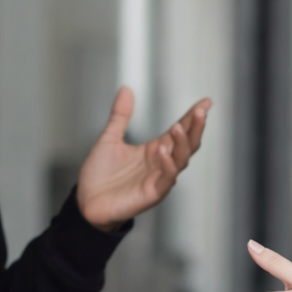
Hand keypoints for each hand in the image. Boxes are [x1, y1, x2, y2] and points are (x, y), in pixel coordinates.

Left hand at [76, 86, 211, 231]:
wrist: (86, 202)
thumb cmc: (99, 176)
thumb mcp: (109, 139)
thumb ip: (120, 116)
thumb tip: (126, 89)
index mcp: (154, 150)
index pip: (179, 130)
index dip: (192, 116)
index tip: (206, 101)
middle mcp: (160, 163)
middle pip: (187, 144)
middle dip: (196, 127)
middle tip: (201, 110)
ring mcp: (158, 178)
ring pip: (181, 160)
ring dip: (183, 143)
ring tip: (179, 126)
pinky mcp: (152, 193)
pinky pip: (166, 179)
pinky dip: (167, 165)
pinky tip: (163, 151)